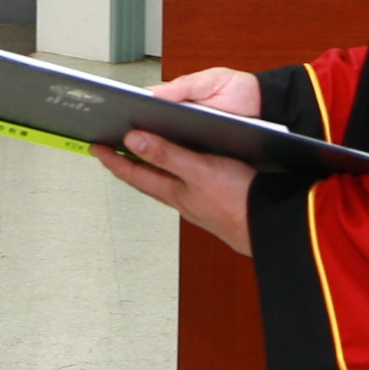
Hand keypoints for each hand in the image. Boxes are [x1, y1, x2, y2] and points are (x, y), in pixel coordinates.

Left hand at [92, 66, 264, 255]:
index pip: (134, 173)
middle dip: (128, 163)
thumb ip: (166, 155)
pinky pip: (187, 185)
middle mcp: (182, 198)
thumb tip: (132, 141)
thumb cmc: (239, 203)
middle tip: (111, 150)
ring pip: (167, 183)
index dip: (112, 160)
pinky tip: (187, 168)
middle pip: (147, 179)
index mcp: (174, 191)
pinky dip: (179, 172)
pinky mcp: (216, 201)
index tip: (95, 147)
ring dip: (153, 168)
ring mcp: (199, 202)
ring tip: (142, 155)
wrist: (273, 229)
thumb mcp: (199, 171)